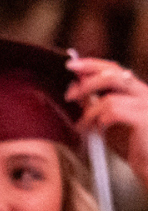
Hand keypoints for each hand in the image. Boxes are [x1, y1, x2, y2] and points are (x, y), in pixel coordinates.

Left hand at [68, 55, 147, 184]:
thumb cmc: (134, 146)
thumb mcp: (110, 122)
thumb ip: (96, 105)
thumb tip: (76, 90)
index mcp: (137, 91)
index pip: (115, 69)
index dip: (92, 64)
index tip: (71, 65)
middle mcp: (145, 94)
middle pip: (113, 74)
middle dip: (86, 81)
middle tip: (70, 94)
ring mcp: (147, 105)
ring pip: (109, 97)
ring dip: (89, 112)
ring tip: (83, 126)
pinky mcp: (145, 119)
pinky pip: (114, 112)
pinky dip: (99, 120)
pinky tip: (98, 131)